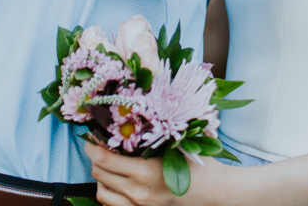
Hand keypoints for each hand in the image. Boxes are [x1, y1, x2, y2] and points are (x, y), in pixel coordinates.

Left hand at [86, 141, 231, 205]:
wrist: (218, 195)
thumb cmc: (202, 166)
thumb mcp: (180, 144)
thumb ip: (158, 132)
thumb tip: (138, 113)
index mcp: (145, 173)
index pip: (104, 159)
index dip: (91, 146)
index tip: (89, 136)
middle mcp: (138, 193)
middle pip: (99, 175)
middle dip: (95, 159)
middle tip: (99, 146)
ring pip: (102, 194)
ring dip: (101, 178)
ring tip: (108, 166)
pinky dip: (110, 194)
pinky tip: (119, 183)